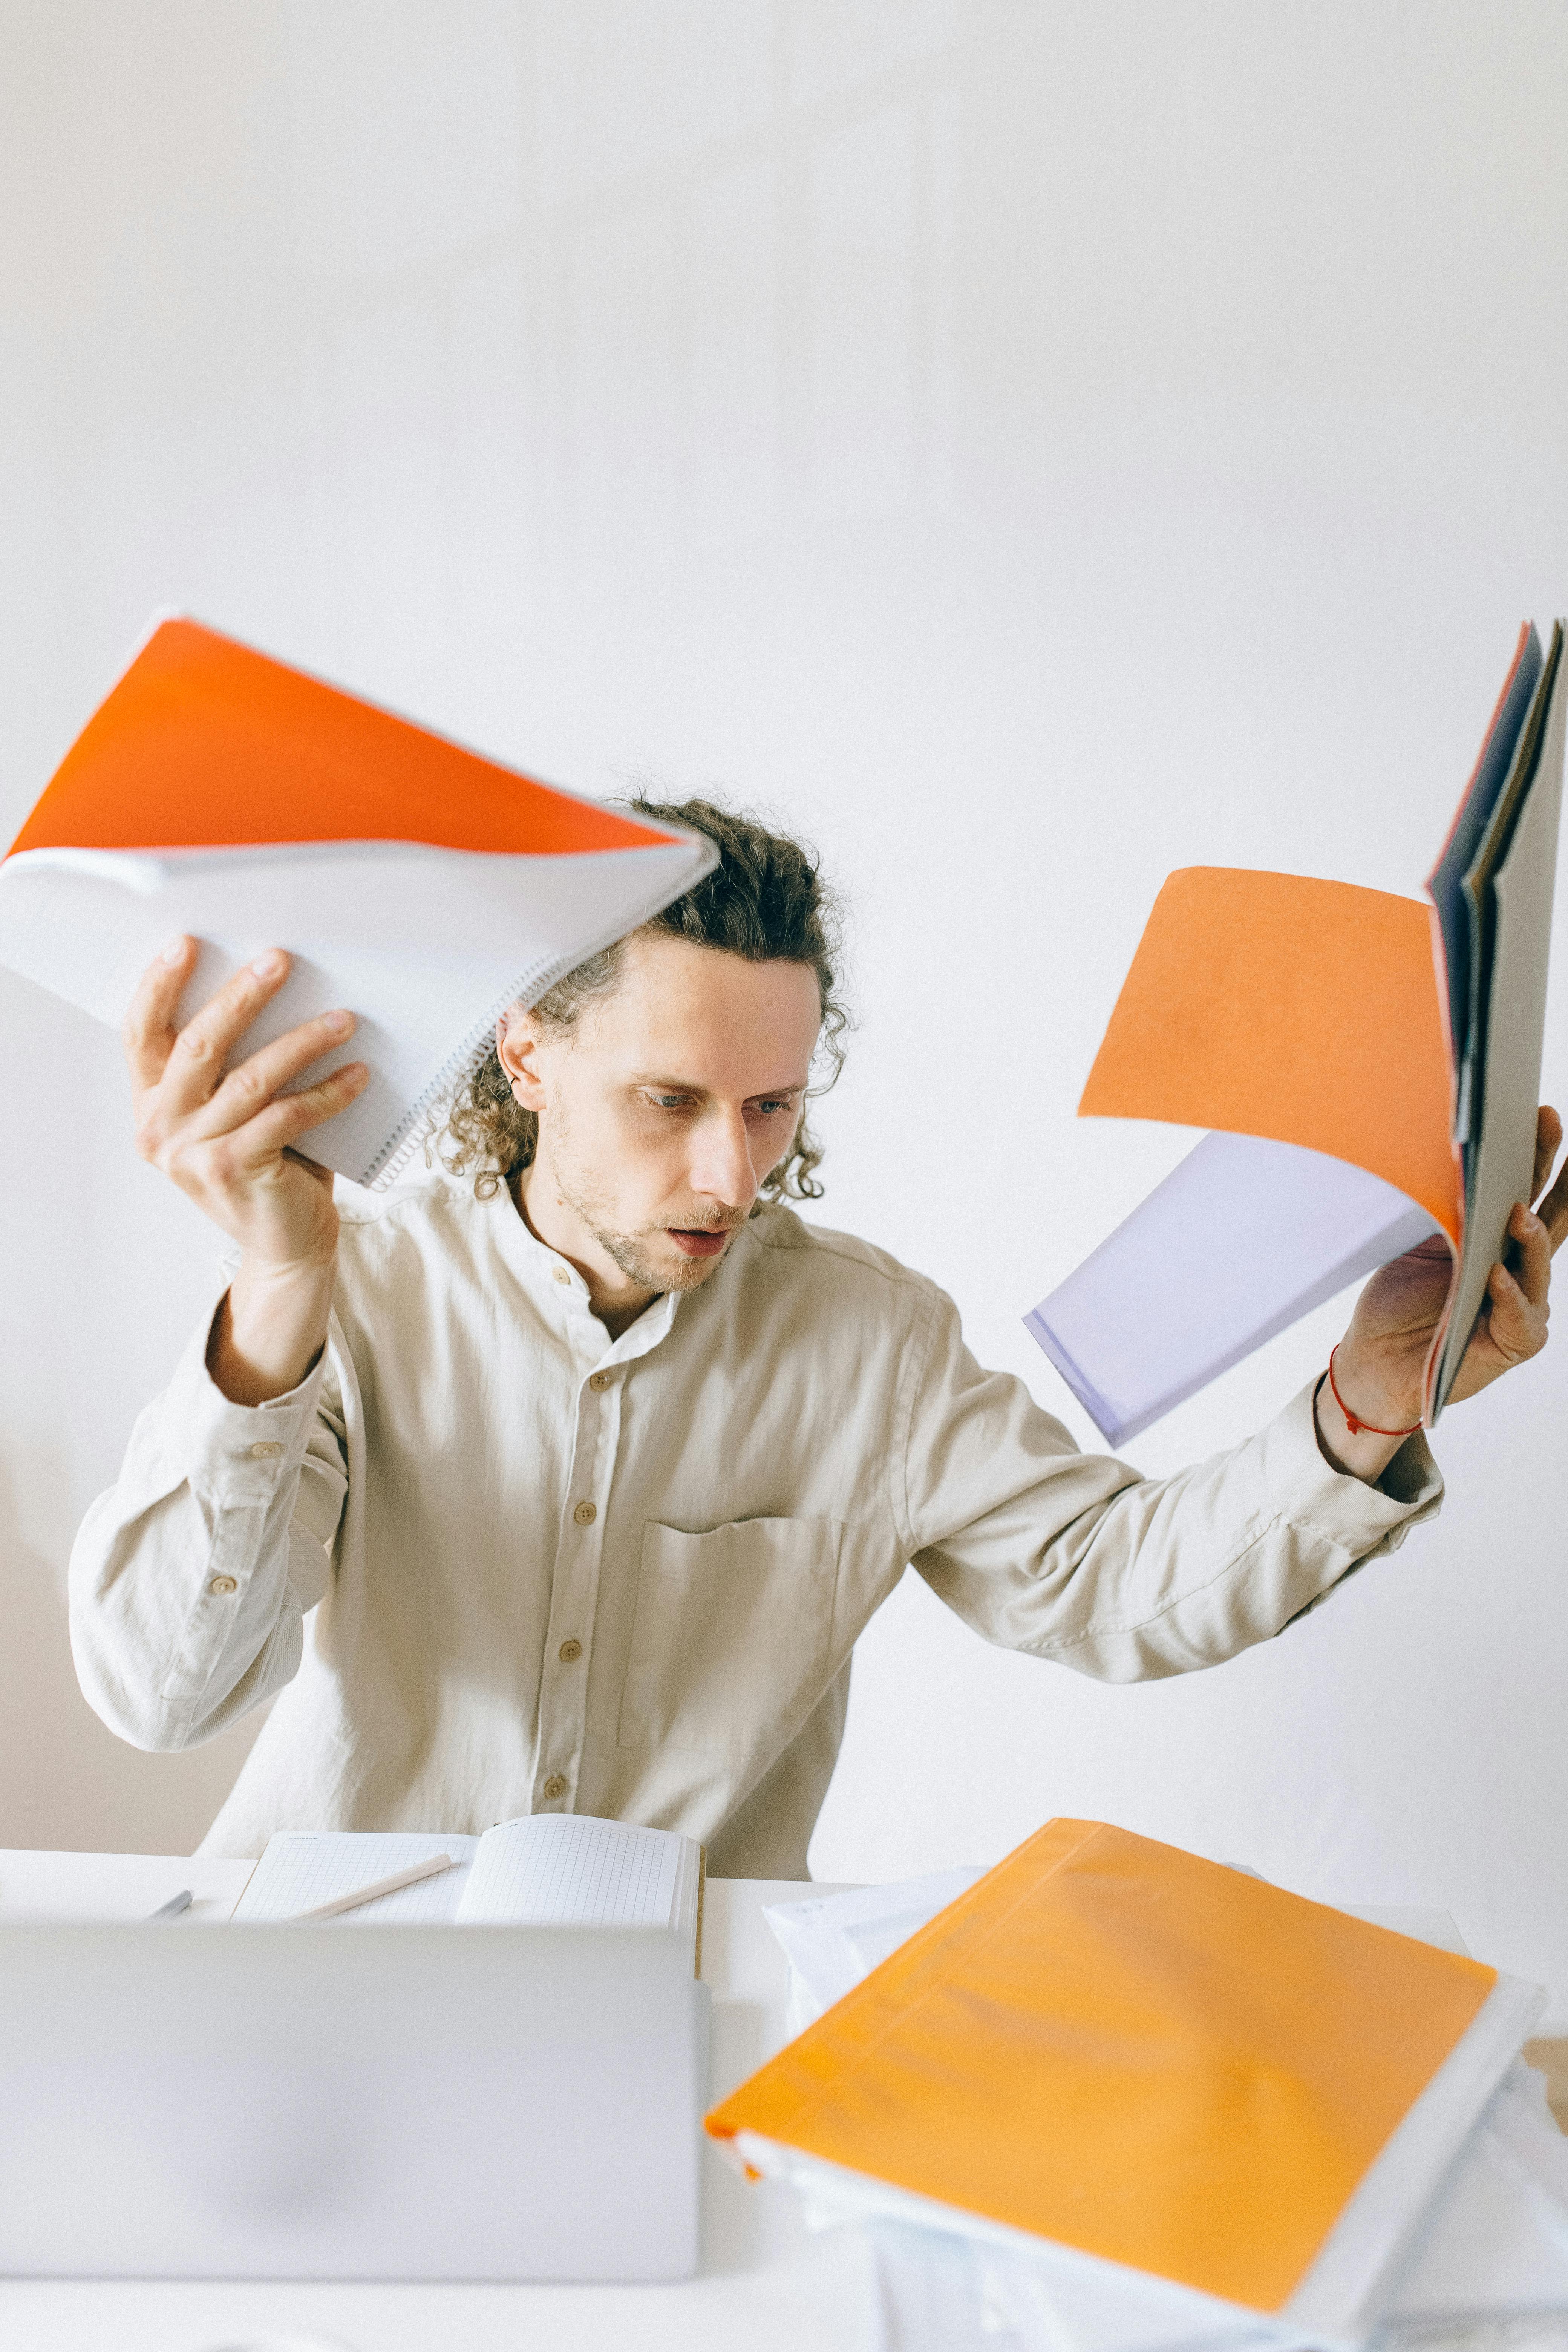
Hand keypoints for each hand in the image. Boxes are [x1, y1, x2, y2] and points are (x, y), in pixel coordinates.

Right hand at [126, 939, 367, 1402]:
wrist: (285, 1242)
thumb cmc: (266, 1163)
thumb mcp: (233, 1113)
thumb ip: (229, 1067)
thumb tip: (269, 988)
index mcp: (151, 1106)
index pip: (140, 1034)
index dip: (159, 986)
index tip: (186, 943)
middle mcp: (161, 1129)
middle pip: (198, 1045)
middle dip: (240, 997)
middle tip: (278, 961)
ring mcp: (193, 1154)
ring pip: (250, 1077)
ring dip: (302, 1041)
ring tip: (343, 1018)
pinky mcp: (235, 1171)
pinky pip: (287, 1115)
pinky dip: (328, 1091)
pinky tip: (358, 1075)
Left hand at [1320, 1106, 1566, 1474]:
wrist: (1375, 1360)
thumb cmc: (1398, 1299)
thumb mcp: (1418, 1243)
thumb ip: (1444, 1210)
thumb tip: (1451, 1158)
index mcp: (1498, 1238)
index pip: (1526, 1189)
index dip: (1536, 1153)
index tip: (1537, 1113)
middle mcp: (1520, 1267)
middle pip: (1549, 1218)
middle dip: (1558, 1177)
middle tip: (1552, 1133)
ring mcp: (1523, 1305)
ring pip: (1537, 1266)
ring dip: (1529, 1239)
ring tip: (1517, 1217)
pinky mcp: (1514, 1342)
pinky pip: (1520, 1317)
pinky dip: (1509, 1296)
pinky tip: (1497, 1276)